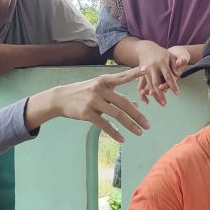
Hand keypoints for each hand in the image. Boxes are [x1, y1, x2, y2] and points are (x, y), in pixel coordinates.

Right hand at [25, 66, 150, 141]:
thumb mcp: (99, 90)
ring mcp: (93, 101)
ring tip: (139, 132)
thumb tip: (135, 105)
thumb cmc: (83, 93)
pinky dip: (115, 133)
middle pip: (123, 102)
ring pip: (117, 114)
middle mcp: (99, 89)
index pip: (121, 77)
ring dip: (130, 125)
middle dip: (137, 115)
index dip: (133, 74)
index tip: (145, 70)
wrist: (61, 98)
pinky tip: (122, 139)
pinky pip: (104, 125)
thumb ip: (116, 96)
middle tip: (148, 125)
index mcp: (104, 81)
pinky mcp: (87, 113)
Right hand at [135, 42, 187, 105]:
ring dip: (155, 96)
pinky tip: (147, 101)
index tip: (177, 93)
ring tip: (161, 103)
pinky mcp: (140, 74)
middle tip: (165, 103)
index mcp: (161, 63)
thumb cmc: (161, 53)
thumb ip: (174, 66)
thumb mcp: (170, 56)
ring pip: (149, 86)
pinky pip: (140, 86)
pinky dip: (142, 94)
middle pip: (156, 83)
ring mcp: (145, 71)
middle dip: (160, 94)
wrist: (146, 48)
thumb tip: (178, 75)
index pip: (168, 76)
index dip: (172, 85)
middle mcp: (152, 68)